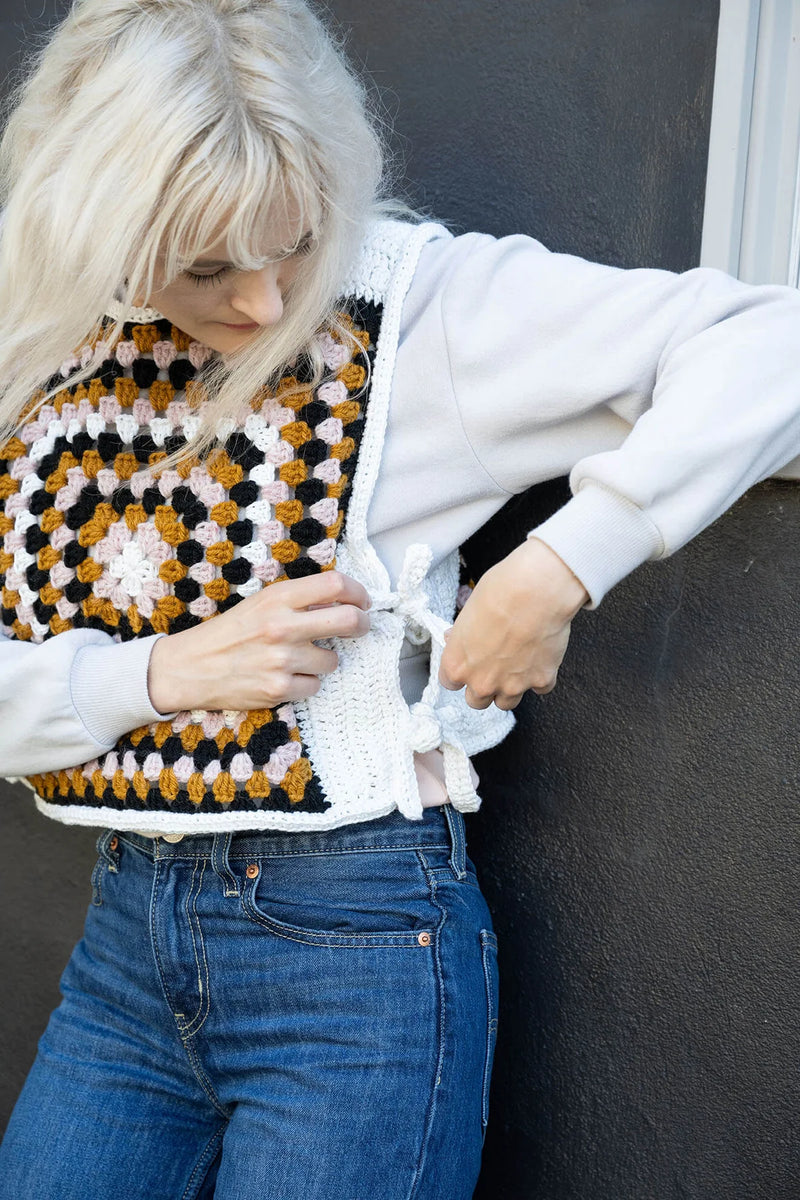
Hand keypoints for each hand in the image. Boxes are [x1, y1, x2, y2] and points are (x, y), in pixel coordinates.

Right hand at [147, 571, 370, 712]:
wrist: (189, 668)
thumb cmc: (229, 632)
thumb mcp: (260, 603)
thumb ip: (297, 600)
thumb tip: (342, 600)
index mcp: (277, 598)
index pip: (335, 585)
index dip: (357, 592)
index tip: (361, 600)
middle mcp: (282, 626)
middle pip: (349, 620)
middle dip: (362, 623)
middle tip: (359, 626)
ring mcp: (281, 660)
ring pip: (333, 660)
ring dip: (323, 660)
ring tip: (299, 658)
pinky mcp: (278, 689)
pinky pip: (314, 686)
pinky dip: (305, 683)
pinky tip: (284, 677)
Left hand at [438, 537, 588, 709]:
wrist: (537, 591)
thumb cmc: (500, 593)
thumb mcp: (468, 611)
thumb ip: (462, 635)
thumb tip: (457, 638)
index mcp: (457, 665)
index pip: (450, 683)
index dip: (460, 672)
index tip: (468, 664)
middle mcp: (482, 681)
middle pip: (476, 701)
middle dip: (483, 686)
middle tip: (492, 666)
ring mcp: (513, 685)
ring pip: (505, 703)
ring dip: (509, 688)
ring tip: (515, 665)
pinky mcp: (541, 680)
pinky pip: (539, 688)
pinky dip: (540, 676)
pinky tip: (539, 657)